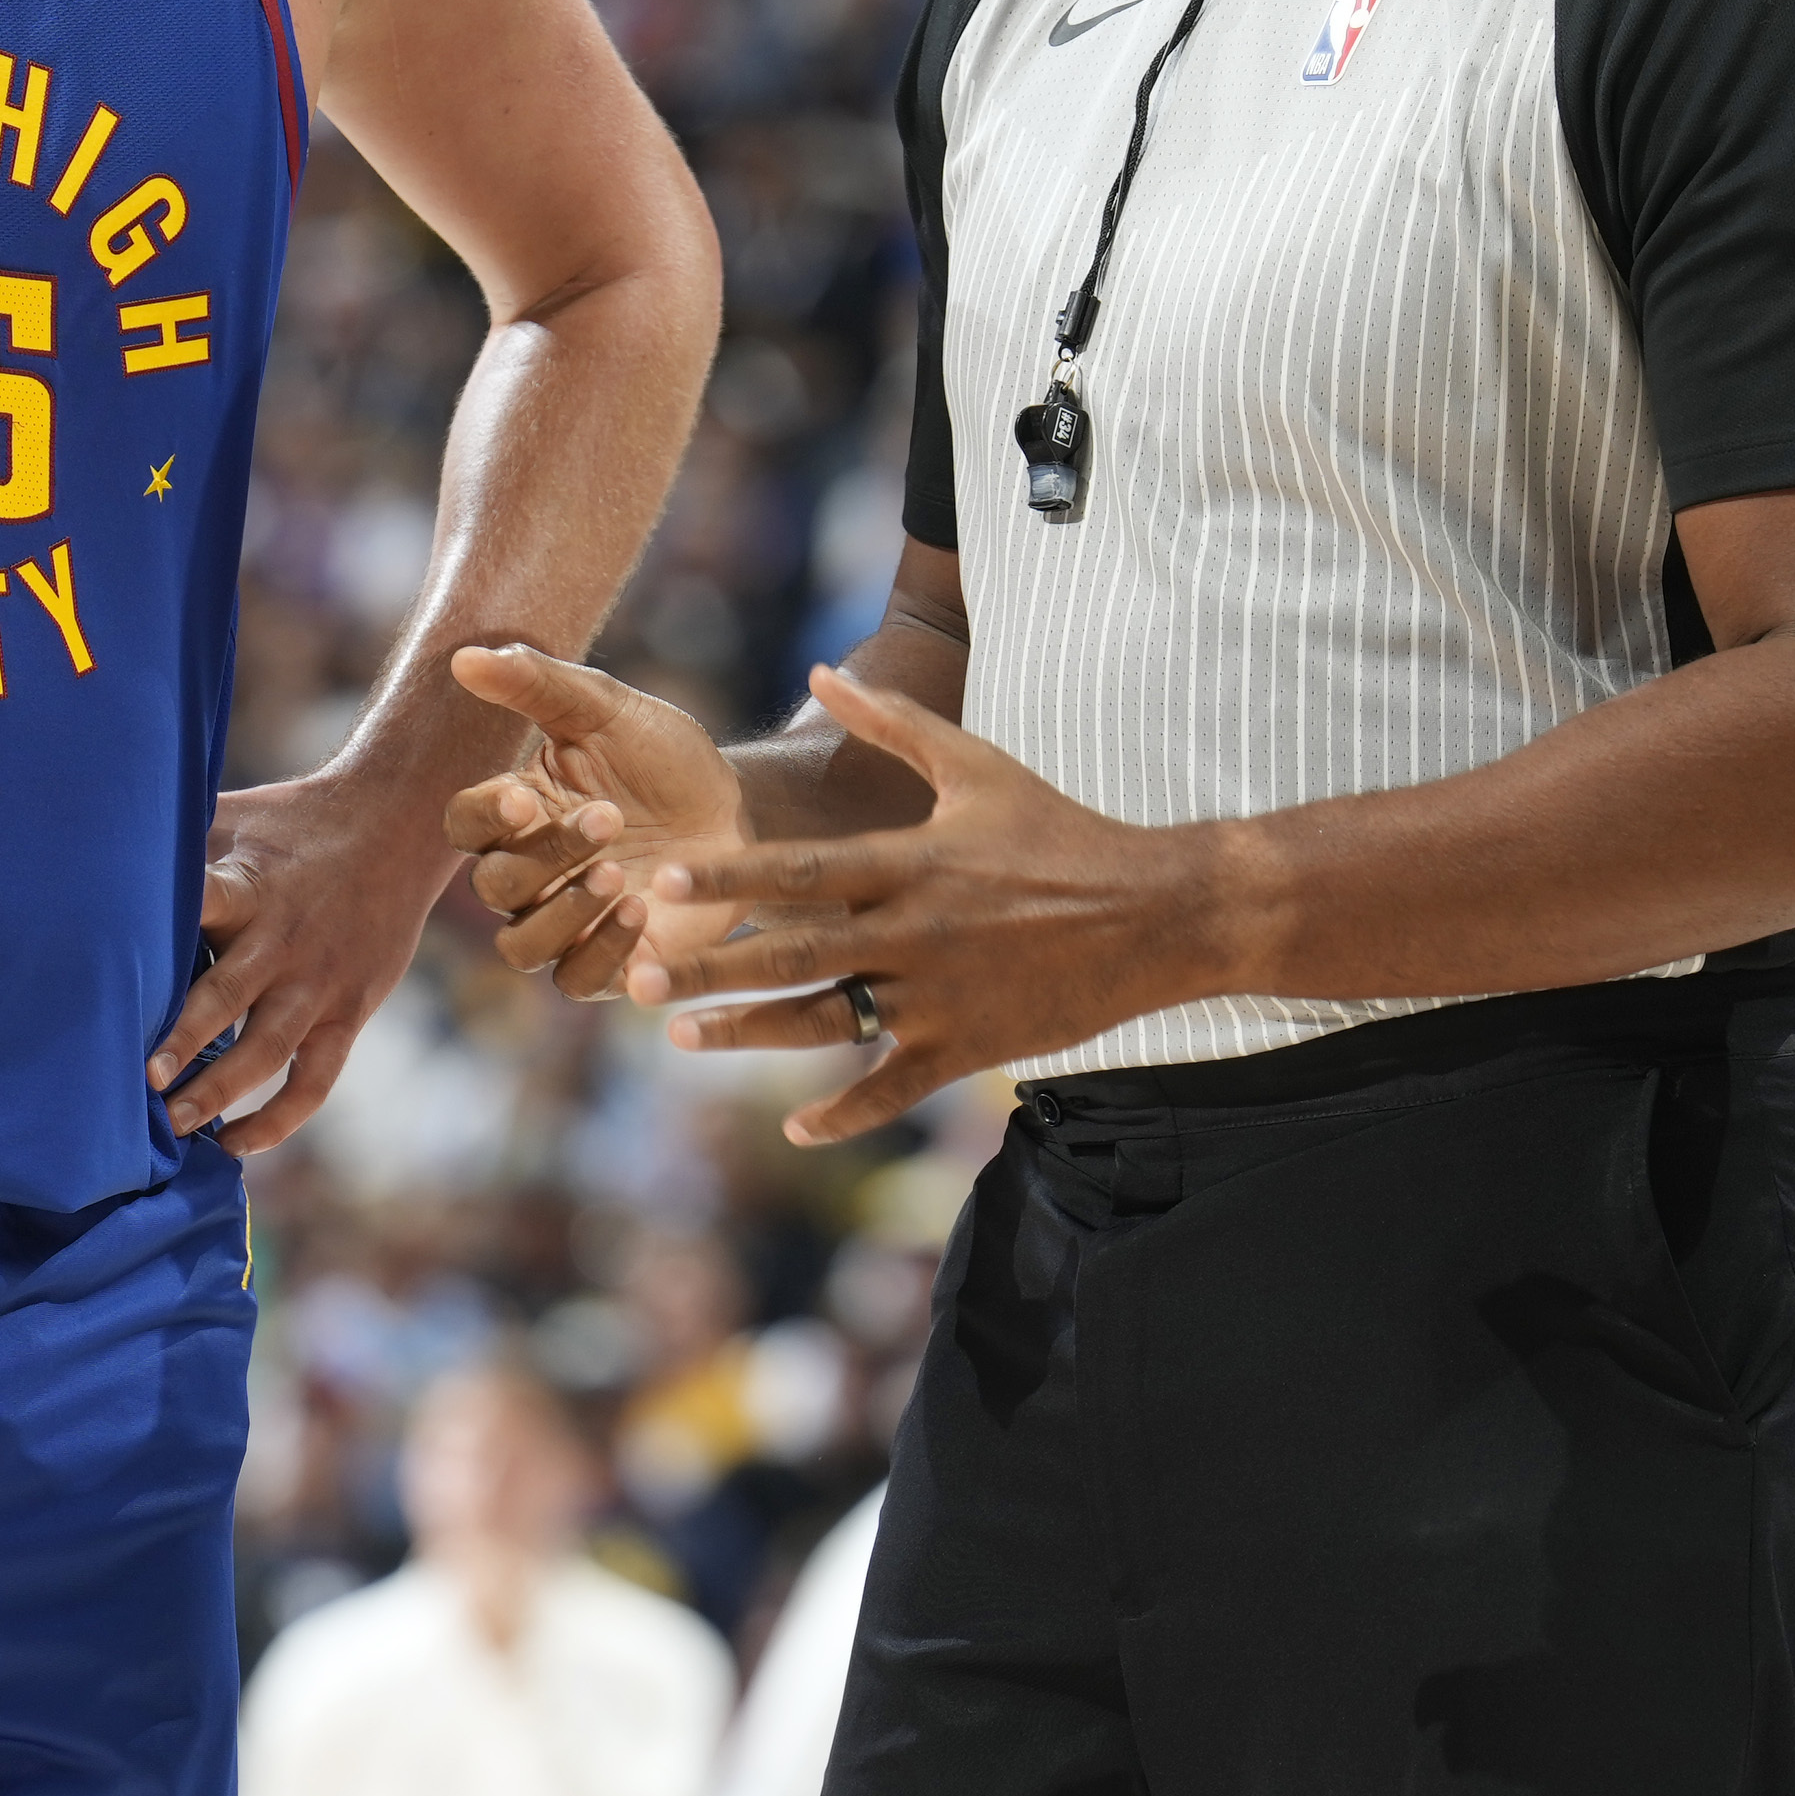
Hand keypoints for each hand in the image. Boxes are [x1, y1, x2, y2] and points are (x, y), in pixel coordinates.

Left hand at [147, 769, 453, 1154]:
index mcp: (247, 888)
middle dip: (182, 1042)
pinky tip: (235, 1144)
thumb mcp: (236, 818)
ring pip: (266, 1050)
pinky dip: (277, 1119)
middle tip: (140, 1081)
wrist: (397, 826)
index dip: (161, 938)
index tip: (115, 973)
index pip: (201, 908)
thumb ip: (182, 845)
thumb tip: (100, 847)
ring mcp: (318, 983)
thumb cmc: (295, 822)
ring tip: (173, 1125)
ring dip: (218, 1092)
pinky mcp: (348, 1012)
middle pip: (226, 998)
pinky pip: (313, 1080)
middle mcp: (281, 941)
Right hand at [439, 646, 745, 998]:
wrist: (744, 813)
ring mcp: (565, 924)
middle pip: (495, 885)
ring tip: (618, 877)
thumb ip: (537, 684)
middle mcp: (529, 872)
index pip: (463, 825)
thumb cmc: (666, 757)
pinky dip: (601, 952)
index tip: (526, 796)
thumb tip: (464, 657)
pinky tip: (642, 912)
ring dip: (563, 913)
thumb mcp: (607, 709)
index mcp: (517, 812)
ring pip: (521, 945)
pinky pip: (575, 980)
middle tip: (610, 818)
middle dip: (546, 855)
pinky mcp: (609, 966)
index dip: (484, 816)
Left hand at [626, 668, 1230, 1144]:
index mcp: (910, 864)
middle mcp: (915, 934)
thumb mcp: (978, 765)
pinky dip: (844, 1111)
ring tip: (683, 1037)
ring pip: (830, 1022)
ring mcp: (940, 997)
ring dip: (753, 1033)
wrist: (1156, 913)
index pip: (802, 872)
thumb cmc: (1061, 830)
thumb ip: (893, 723)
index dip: (731, 877)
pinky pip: (894, 1086)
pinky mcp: (968, 1046)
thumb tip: (822, 668)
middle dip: (714, 968)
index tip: (663, 877)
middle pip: (795, 954)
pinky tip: (795, 1127)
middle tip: (638, 977)